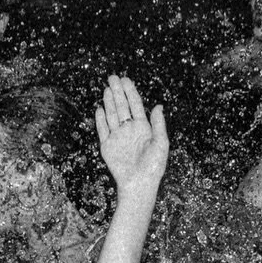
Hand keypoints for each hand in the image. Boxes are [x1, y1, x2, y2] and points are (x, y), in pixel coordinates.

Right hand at [95, 75, 168, 197]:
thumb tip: (158, 105)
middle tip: (112, 77)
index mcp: (143, 128)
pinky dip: (100, 119)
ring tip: (106, 88)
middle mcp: (129, 130)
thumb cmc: (153, 167)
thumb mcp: (161, 144)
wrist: (138, 185)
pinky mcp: (107, 147)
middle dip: (117, 92)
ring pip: (112, 115)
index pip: (135, 105)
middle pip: (122, 106)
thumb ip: (159, 124)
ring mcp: (117, 138)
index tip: (125, 79)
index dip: (130, 92)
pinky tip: (99, 109)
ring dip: (109, 102)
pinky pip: (102, 130)